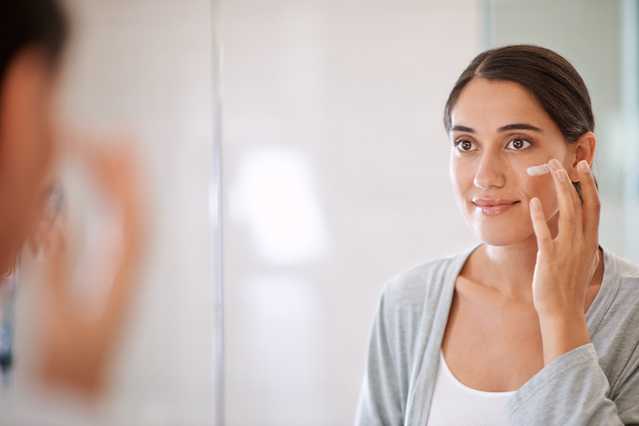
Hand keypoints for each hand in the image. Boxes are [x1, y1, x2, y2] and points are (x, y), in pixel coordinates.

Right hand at [37, 136, 144, 398]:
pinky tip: (109, 198)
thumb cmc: (71, 365)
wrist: (78, 396)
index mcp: (122, 278)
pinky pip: (123, 235)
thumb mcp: (58, 315)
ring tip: (117, 157)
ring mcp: (125, 275)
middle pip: (136, 214)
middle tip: (120, 140)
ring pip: (132, 222)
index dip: (124, 182)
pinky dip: (118, 209)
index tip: (117, 151)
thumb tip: (59, 222)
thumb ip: (58, 269)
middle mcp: (130, 272)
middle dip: (129, 175)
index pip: (130, 219)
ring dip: (125, 188)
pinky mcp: (115, 280)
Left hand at [528, 158, 599, 362]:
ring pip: (567, 213)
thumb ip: (585, 248)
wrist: (562, 312)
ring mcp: (567, 250)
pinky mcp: (550, 258)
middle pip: (582, 204)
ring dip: (560, 189)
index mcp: (589, 242)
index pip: (594, 207)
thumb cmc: (568, 288)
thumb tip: (590, 241)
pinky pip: (545, 233)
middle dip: (574, 180)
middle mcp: (582, 242)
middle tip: (564, 161)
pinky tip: (534, 202)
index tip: (584, 168)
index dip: (590, 185)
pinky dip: (540, 216)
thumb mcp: (582, 264)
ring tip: (552, 171)